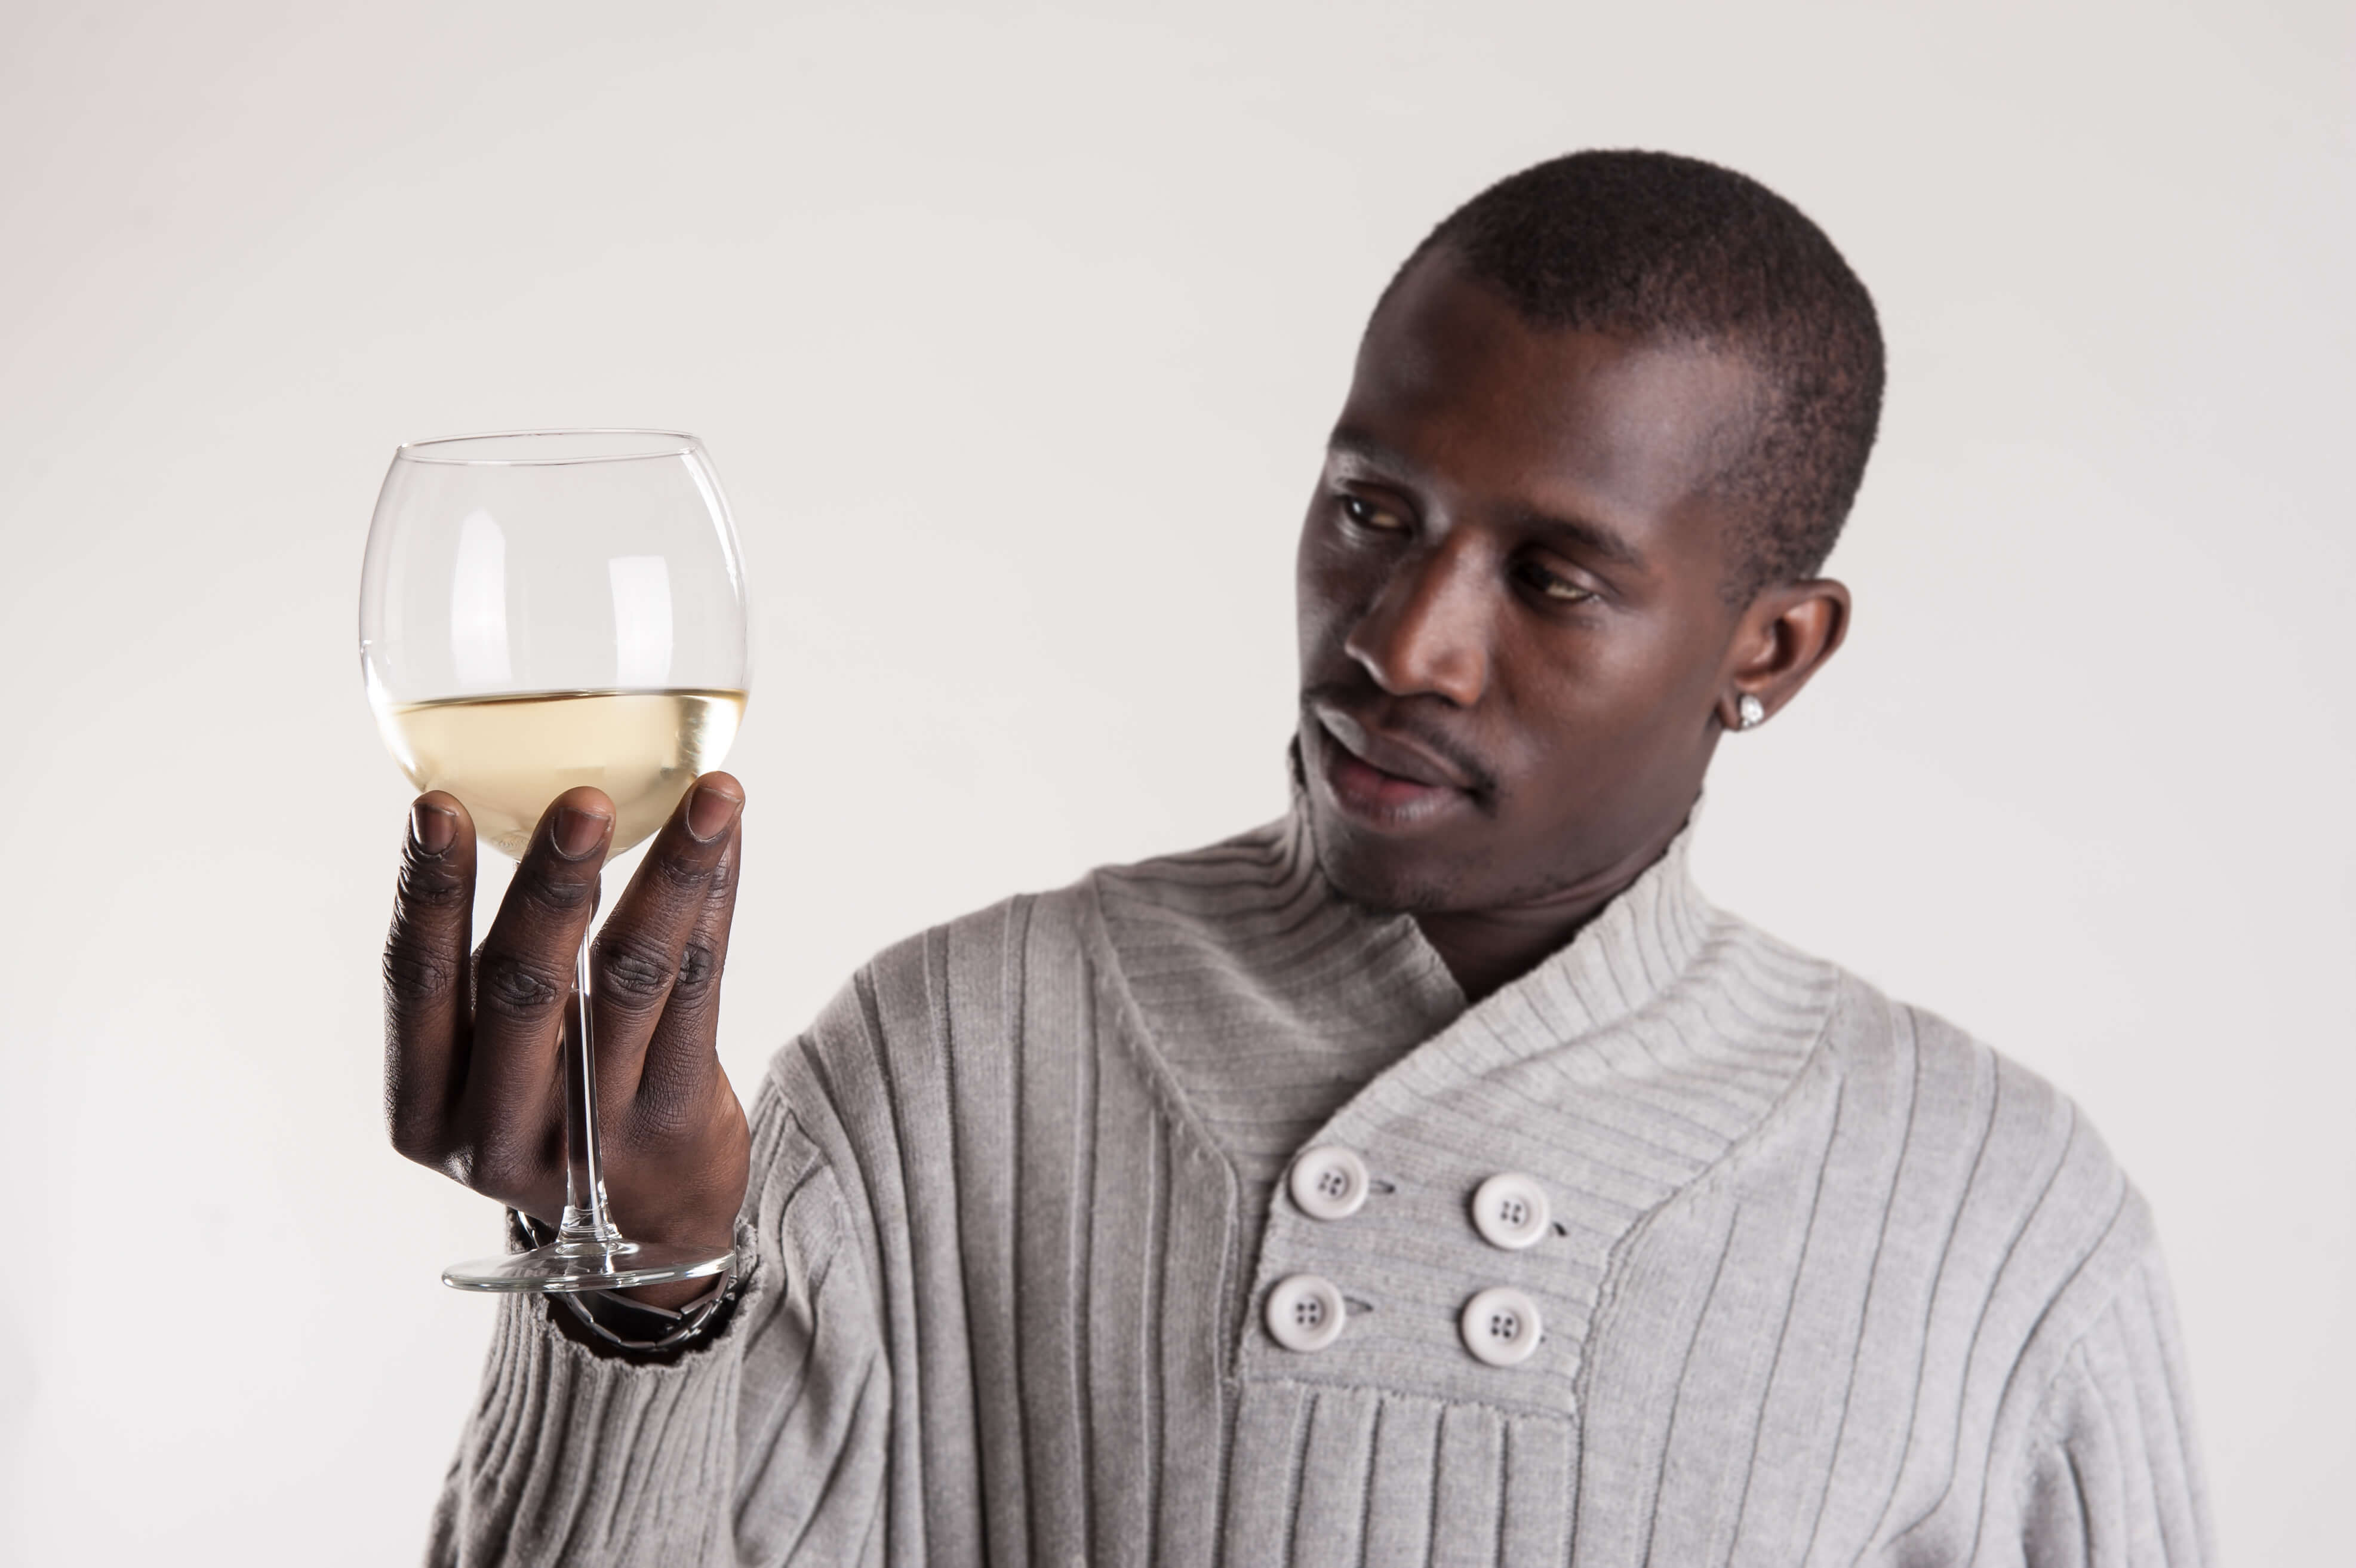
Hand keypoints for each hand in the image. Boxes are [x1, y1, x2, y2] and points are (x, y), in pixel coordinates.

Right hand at [382, 775, 751, 1307]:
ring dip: (670, 876)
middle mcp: (495, 1130)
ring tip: (707, 798)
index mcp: (425, 1106)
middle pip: (524, 986)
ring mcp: (591, 1136)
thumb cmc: (555, 1105)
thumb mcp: (491, 1064)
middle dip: (555, 883)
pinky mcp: (675, 1123)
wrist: (646, 1232)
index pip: (416, 983)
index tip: (438, 803)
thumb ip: (491, 973)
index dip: (428, 892)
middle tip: (584, 798)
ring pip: (631, 983)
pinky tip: (725, 842)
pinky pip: (698, 993)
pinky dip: (713, 905)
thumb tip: (516, 796)